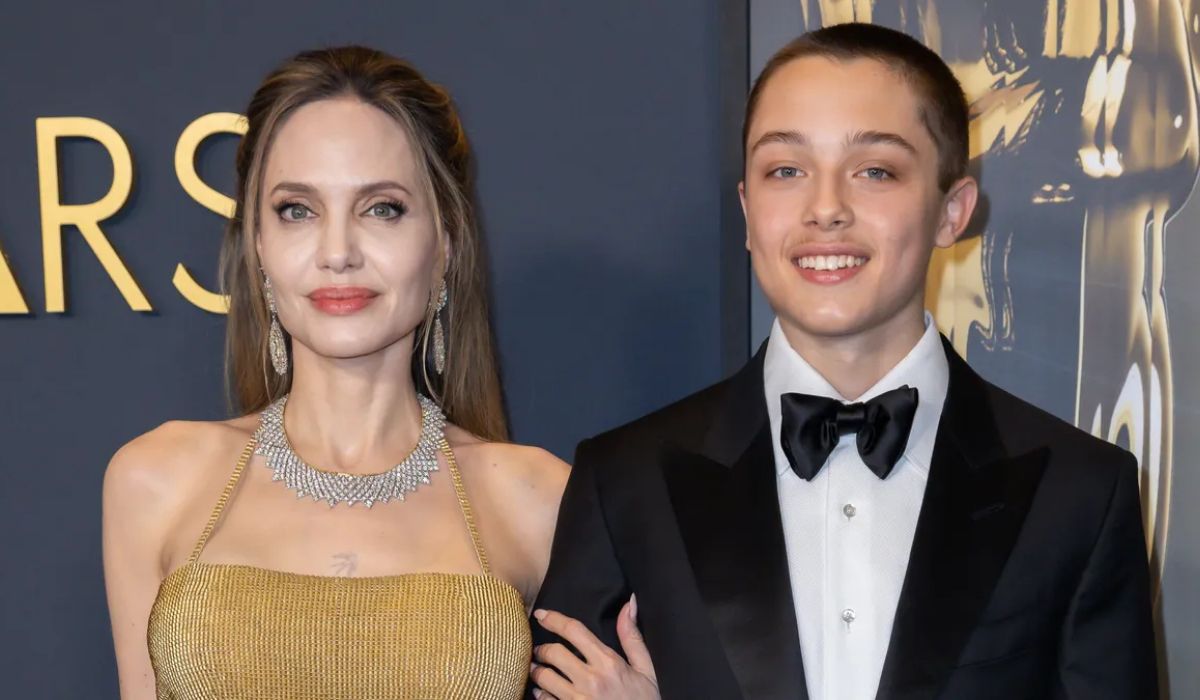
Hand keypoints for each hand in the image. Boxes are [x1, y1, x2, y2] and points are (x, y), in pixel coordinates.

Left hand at [530, 594, 658, 699]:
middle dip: (542, 648)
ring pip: (544, 678)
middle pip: (554, 653)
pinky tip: (541, 692)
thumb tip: (628, 603)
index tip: (541, 614)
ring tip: (537, 668)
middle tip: (540, 650)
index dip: (554, 619)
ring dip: (537, 671)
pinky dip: (540, 695)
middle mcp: (591, 680)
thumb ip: (632, 637)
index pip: (574, 631)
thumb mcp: (646, 669)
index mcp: (609, 662)